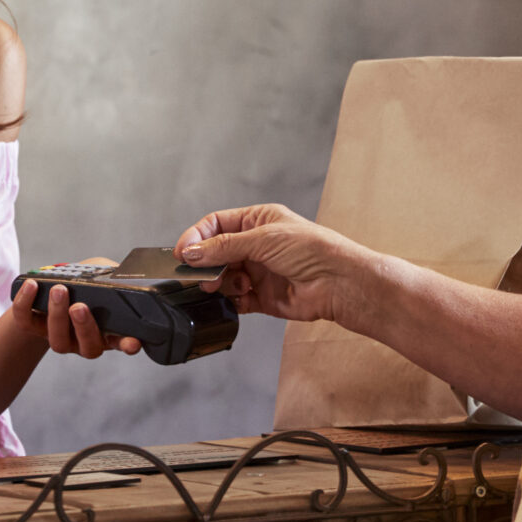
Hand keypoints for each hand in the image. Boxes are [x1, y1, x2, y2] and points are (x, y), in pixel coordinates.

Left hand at [10, 271, 147, 360]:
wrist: (55, 290)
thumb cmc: (86, 285)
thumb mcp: (105, 278)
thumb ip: (116, 278)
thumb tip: (121, 271)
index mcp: (107, 332)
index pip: (121, 342)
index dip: (127, 345)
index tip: (133, 342)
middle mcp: (84, 341)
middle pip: (88, 345)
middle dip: (83, 326)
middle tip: (80, 306)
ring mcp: (59, 338)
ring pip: (58, 339)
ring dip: (57, 314)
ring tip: (59, 290)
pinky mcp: (34, 329)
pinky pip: (26, 322)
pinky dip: (26, 304)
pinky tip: (32, 285)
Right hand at [177, 205, 375, 325]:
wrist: (338, 283)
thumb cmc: (314, 250)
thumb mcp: (264, 239)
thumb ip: (225, 247)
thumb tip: (193, 252)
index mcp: (257, 221)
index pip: (216, 225)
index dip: (197, 237)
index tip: (183, 252)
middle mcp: (256, 245)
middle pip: (215, 253)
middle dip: (206, 264)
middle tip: (200, 274)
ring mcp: (258, 271)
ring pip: (223, 277)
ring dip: (220, 282)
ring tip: (226, 284)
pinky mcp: (262, 297)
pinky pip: (235, 299)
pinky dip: (231, 300)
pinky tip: (239, 297)